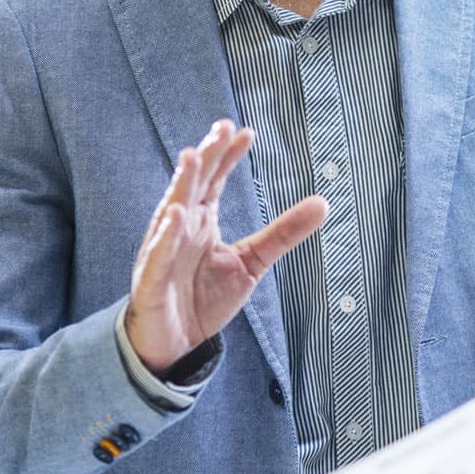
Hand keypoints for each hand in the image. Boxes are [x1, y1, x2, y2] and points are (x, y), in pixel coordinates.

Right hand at [125, 120, 327, 373]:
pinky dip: (165, 236)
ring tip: (193, 158)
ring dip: (182, 184)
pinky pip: (158, 255)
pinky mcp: (151, 280)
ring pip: (171, 211)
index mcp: (201, 221)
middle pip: (193, 186)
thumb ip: (283, 233)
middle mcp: (180, 229)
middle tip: (221, 130)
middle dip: (206, 158)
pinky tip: (175, 216)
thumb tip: (323, 202)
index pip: (214, 180)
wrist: (174, 343)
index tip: (246, 133)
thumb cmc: (204, 298)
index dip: (227, 156)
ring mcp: (163, 252)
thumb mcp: (251, 262)